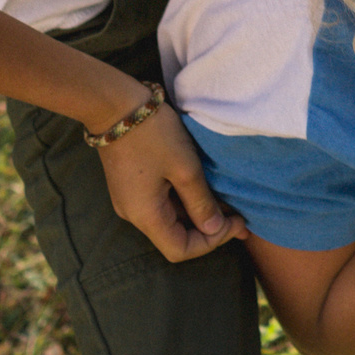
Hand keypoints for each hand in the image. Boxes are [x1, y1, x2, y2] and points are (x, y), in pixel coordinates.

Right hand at [99, 103, 247, 260]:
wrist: (114, 105)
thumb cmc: (153, 134)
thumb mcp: (185, 168)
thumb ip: (201, 203)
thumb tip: (215, 229)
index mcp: (145, 215)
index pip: (180, 250)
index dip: (212, 242)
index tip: (237, 223)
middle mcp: (134, 214)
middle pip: (176, 237)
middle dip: (210, 230)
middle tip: (240, 216)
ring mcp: (131, 200)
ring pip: (171, 220)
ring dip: (199, 214)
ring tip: (228, 202)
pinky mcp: (133, 186)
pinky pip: (163, 203)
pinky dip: (185, 201)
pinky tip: (205, 190)